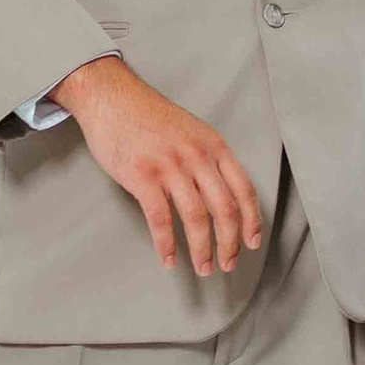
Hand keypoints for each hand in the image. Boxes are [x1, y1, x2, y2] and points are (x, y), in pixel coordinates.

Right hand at [52, 55, 265, 275]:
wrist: (112, 97)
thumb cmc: (150, 116)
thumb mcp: (192, 130)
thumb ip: (209, 158)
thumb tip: (222, 194)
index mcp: (214, 145)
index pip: (244, 189)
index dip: (252, 221)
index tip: (251, 242)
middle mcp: (197, 156)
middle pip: (225, 209)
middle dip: (230, 243)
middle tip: (227, 264)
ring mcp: (170, 166)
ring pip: (196, 217)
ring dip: (202, 249)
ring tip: (202, 267)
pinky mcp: (142, 176)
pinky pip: (160, 218)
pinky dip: (166, 243)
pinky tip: (168, 257)